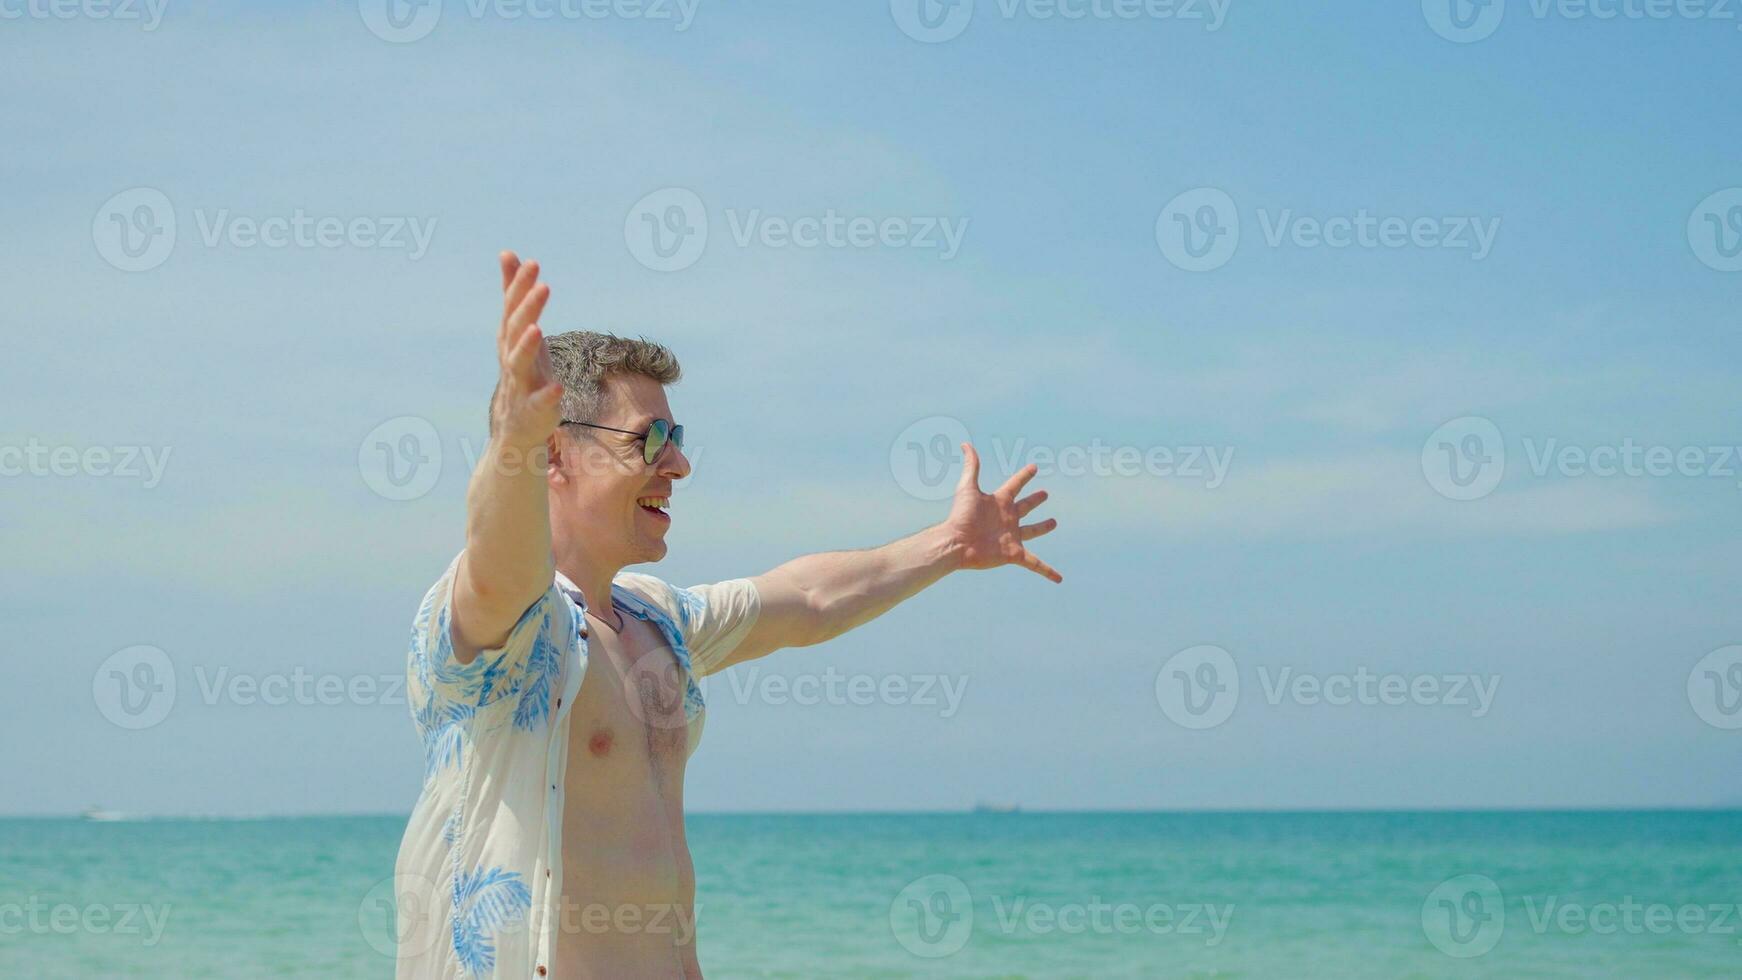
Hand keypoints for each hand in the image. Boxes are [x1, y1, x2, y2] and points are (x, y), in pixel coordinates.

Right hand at [490, 252, 562, 448]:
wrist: (515, 424)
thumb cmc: (522, 370)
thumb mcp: (519, 331)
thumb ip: (513, 293)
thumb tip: (508, 253)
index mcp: (510, 338)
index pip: (513, 308)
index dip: (521, 286)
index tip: (532, 263)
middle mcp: (511, 357)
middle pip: (516, 329)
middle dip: (527, 308)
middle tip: (542, 285)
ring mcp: (520, 384)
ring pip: (518, 363)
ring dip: (527, 346)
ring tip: (538, 329)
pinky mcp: (534, 409)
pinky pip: (540, 401)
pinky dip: (548, 395)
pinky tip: (559, 387)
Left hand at [943, 443, 1061, 582]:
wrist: (956, 543)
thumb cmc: (961, 516)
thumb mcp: (967, 488)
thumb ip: (971, 466)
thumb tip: (965, 443)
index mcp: (1000, 501)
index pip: (1016, 484)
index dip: (1024, 476)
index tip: (1034, 467)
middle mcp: (1008, 518)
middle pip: (1025, 506)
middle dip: (1035, 500)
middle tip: (1045, 494)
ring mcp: (1012, 536)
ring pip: (1032, 531)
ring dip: (1042, 527)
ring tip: (1053, 522)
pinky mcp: (1014, 554)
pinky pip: (1035, 563)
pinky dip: (1048, 571)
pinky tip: (1059, 578)